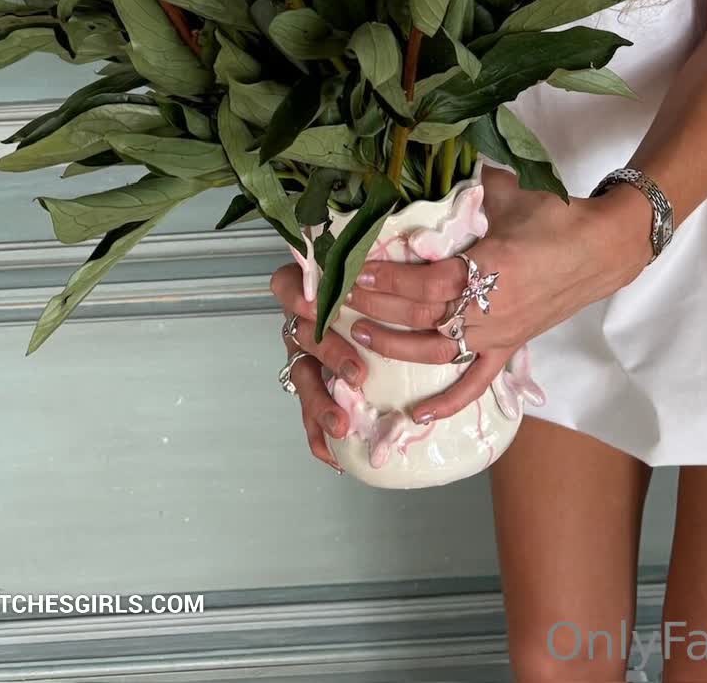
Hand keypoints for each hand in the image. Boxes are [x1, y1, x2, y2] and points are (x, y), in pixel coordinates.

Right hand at [268, 264, 369, 473]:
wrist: (379, 306)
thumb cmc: (376, 284)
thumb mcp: (373, 269)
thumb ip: (380, 266)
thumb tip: (418, 251)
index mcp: (309, 288)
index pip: (288, 286)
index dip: (296, 298)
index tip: (313, 306)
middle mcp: (301, 322)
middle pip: (303, 337)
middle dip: (329, 356)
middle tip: (356, 372)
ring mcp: (304, 354)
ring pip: (303, 378)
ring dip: (321, 403)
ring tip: (341, 423)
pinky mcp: (314, 384)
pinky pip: (308, 412)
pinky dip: (320, 435)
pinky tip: (334, 455)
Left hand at [337, 163, 644, 425]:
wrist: (602, 247)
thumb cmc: (557, 217)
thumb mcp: (511, 193)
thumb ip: (473, 184)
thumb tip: (445, 156)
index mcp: (488, 267)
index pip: (424, 279)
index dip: (386, 277)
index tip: (354, 269)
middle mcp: (489, 307)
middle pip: (422, 312)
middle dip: (377, 304)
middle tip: (340, 296)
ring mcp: (499, 333)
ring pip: (437, 347)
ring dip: (396, 344)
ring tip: (359, 333)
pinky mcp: (509, 347)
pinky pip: (476, 381)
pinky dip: (448, 401)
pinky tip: (418, 414)